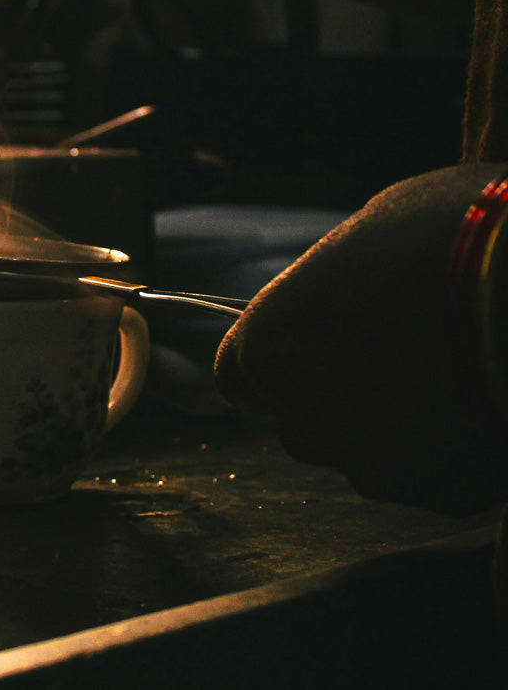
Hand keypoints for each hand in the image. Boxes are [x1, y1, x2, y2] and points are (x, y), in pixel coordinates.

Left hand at [214, 164, 507, 515]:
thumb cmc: (449, 238)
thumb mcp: (373, 226)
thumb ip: (341, 275)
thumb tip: (357, 277)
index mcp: (266, 350)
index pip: (242, 374)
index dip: (285, 356)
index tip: (325, 336)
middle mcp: (302, 423)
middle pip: (306, 417)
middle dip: (346, 393)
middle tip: (407, 349)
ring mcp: (371, 470)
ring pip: (374, 453)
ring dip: (403, 425)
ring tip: (459, 371)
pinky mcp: (439, 499)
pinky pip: (436, 475)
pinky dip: (455, 448)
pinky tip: (490, 397)